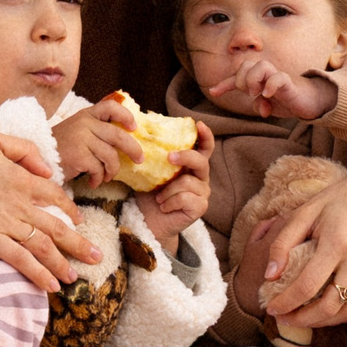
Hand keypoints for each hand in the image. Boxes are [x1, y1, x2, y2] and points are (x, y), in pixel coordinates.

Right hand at [0, 130, 97, 291]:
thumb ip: (22, 149)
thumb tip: (47, 167)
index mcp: (19, 175)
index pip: (54, 195)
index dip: (69, 210)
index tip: (78, 221)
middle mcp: (17, 200)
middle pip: (57, 225)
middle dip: (79, 244)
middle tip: (96, 258)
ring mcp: (2, 221)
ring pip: (42, 246)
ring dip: (62, 264)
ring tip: (74, 278)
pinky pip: (19, 260)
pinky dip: (37, 274)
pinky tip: (49, 287)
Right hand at [52, 96, 141, 186]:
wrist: (38, 159)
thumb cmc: (61, 148)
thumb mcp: (77, 131)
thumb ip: (97, 130)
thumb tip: (126, 139)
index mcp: (86, 115)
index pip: (111, 107)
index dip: (126, 116)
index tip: (134, 127)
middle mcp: (85, 123)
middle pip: (119, 136)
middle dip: (133, 149)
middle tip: (139, 160)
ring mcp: (82, 138)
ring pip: (111, 156)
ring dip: (112, 170)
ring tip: (106, 176)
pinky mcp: (79, 155)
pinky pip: (99, 169)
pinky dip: (98, 178)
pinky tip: (93, 181)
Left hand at [133, 120, 213, 240]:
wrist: (148, 222)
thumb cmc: (149, 195)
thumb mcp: (149, 172)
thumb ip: (153, 156)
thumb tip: (141, 132)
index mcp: (190, 166)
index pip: (204, 148)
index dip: (205, 136)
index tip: (199, 124)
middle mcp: (200, 177)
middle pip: (201, 161)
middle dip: (186, 156)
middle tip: (169, 157)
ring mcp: (203, 192)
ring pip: (187, 182)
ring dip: (168, 190)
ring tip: (159, 198)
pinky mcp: (200, 207)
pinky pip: (186, 198)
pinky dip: (170, 202)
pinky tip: (164, 207)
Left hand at [206, 54, 337, 120]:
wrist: (311, 101)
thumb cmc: (288, 100)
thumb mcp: (269, 104)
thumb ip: (259, 104)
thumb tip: (259, 107)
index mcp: (259, 79)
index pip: (238, 77)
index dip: (224, 84)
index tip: (213, 92)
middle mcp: (267, 74)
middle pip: (246, 65)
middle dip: (241, 80)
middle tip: (249, 94)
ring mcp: (278, 76)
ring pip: (260, 65)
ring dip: (253, 80)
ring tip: (257, 94)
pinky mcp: (290, 83)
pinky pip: (278, 77)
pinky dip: (270, 85)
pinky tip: (268, 95)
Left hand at [248, 162, 346, 328]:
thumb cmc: (339, 201)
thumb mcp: (306, 212)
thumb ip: (282, 243)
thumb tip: (268, 276)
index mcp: (337, 240)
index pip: (307, 285)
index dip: (287, 303)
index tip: (273, 310)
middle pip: (330, 306)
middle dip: (303, 320)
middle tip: (288, 320)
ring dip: (326, 321)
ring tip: (308, 317)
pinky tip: (333, 309)